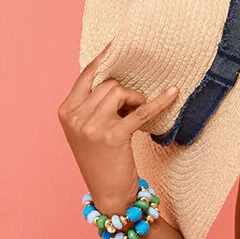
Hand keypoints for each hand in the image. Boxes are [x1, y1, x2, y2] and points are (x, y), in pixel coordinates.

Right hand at [57, 50, 179, 217]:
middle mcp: (75, 116)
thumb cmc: (102, 161)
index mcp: (66, 110)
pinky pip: (140, 111)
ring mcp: (91, 126)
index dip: (105, 58)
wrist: (109, 195)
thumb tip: (118, 76)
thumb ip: (93, 104)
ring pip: (120, 91)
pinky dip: (159, 102)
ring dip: (135, 100)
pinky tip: (173, 93)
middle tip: (132, 109)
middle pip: (108, 83)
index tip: (120, 43)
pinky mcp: (113, 136)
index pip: (87, 74)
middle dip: (126, 92)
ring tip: (136, 116)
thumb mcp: (87, 129)